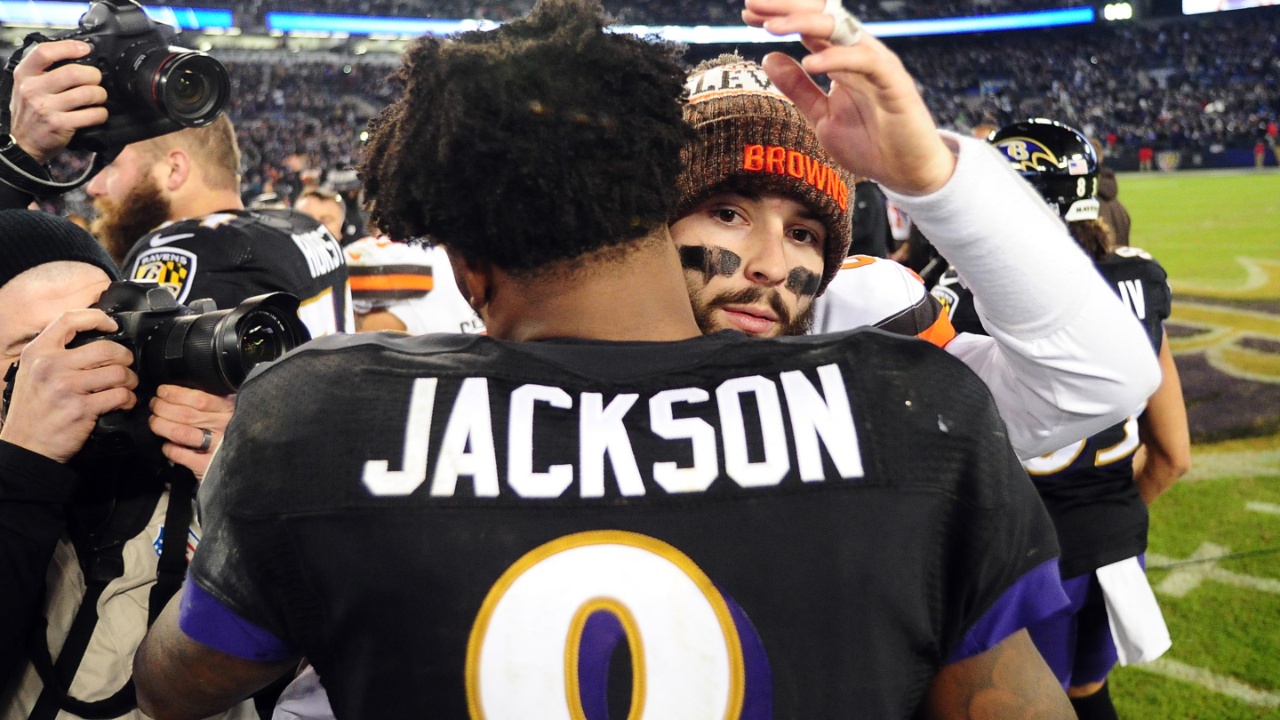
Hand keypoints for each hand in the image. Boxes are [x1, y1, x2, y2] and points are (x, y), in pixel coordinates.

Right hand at [0, 310, 136, 463]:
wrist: (25, 446)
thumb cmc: (32, 411)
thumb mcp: (31, 373)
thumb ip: (54, 354)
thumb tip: (90, 340)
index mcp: (37, 352)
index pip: (69, 319)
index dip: (96, 317)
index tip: (112, 325)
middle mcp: (50, 366)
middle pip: (106, 348)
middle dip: (125, 358)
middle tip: (126, 367)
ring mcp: (66, 387)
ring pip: (118, 372)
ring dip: (130, 380)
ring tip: (127, 386)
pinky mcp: (81, 408)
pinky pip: (120, 395)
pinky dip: (129, 399)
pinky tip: (124, 403)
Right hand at [9, 40, 108, 163]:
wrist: (23, 143)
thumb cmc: (30, 112)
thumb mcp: (27, 86)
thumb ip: (44, 71)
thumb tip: (77, 56)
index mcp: (24, 74)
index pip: (45, 52)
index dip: (69, 47)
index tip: (85, 49)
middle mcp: (33, 89)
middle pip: (73, 73)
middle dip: (93, 75)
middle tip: (96, 80)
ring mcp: (46, 108)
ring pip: (87, 93)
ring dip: (100, 95)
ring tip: (98, 97)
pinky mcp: (60, 125)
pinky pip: (92, 115)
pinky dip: (101, 113)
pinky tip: (98, 113)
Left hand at [149, 385, 234, 480]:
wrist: (248, 462)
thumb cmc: (233, 432)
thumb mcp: (232, 411)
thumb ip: (216, 401)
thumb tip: (182, 391)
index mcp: (229, 411)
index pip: (200, 399)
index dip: (176, 394)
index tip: (162, 391)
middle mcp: (223, 428)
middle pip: (186, 414)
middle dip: (163, 407)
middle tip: (154, 405)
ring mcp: (215, 447)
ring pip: (180, 432)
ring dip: (161, 425)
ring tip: (155, 421)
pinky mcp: (206, 465)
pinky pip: (179, 454)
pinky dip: (168, 448)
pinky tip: (168, 444)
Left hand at [742, 0, 956, 195]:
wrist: (905, 173)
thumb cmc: (870, 144)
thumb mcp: (821, 115)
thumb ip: (798, 88)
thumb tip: (768, 57)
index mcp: (842, 58)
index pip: (809, 26)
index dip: (779, 15)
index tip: (747, 14)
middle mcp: (859, 53)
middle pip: (822, 16)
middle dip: (786, 7)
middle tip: (752, 5)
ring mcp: (877, 64)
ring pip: (840, 29)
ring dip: (803, 24)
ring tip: (770, 27)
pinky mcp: (894, 81)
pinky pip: (864, 60)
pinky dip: (836, 58)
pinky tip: (809, 62)